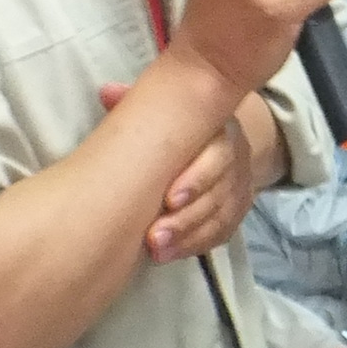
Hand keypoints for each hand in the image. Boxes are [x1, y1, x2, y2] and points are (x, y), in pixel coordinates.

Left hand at [103, 79, 260, 260]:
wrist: (221, 143)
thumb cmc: (183, 128)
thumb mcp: (166, 112)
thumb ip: (136, 102)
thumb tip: (107, 92)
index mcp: (220, 130)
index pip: (217, 155)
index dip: (196, 179)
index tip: (168, 199)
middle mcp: (235, 159)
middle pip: (218, 192)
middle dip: (187, 216)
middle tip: (154, 236)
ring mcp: (239, 188)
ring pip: (219, 217)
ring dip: (187, 236)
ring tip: (156, 250)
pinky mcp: (236, 212)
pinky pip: (221, 233)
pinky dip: (195, 245)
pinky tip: (168, 255)